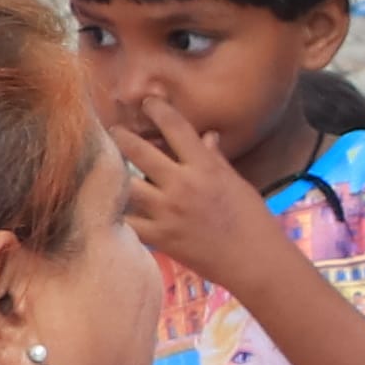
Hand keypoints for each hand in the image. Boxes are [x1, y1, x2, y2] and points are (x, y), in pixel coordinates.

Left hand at [111, 105, 296, 297]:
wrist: (254, 261)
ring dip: (116, 176)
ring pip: (127, 186)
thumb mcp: (236, 183)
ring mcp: (168, 212)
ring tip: (109, 169)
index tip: (147, 103)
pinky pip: (129, 222)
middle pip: (139, 152)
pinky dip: (120, 214)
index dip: (157, 110)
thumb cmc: (253, 220)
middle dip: (122, 137)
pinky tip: (113, 207)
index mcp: (205, 167)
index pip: (176, 128)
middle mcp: (183, 185)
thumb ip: (215, 159)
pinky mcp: (161, 237)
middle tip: (114, 131)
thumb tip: (207, 136)